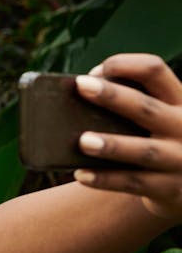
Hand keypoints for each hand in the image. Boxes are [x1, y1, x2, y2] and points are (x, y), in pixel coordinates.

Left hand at [73, 54, 181, 221]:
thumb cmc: (163, 139)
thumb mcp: (162, 117)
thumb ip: (134, 104)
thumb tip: (81, 93)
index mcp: (179, 100)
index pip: (155, 71)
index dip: (125, 65)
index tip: (95, 72)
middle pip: (146, 107)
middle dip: (113, 96)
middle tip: (82, 86)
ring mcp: (179, 159)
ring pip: (143, 150)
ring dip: (112, 145)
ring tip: (83, 141)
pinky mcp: (170, 187)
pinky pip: (133, 183)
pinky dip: (105, 179)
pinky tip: (81, 174)